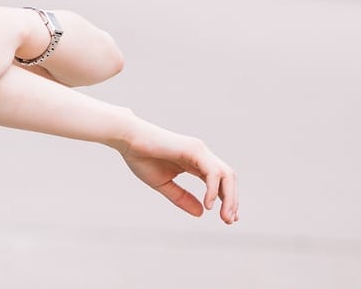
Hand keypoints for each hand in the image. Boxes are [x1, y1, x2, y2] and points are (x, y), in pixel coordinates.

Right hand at [118, 123, 238, 224]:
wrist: (128, 140)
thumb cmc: (142, 158)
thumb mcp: (164, 184)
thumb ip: (182, 197)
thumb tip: (201, 213)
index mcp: (196, 163)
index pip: (220, 182)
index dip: (227, 200)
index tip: (229, 219)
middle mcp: (202, 155)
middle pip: (229, 179)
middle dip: (232, 201)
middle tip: (229, 221)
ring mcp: (200, 151)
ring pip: (226, 175)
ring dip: (229, 197)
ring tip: (224, 217)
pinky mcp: (194, 150)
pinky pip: (212, 172)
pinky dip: (214, 189)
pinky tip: (209, 205)